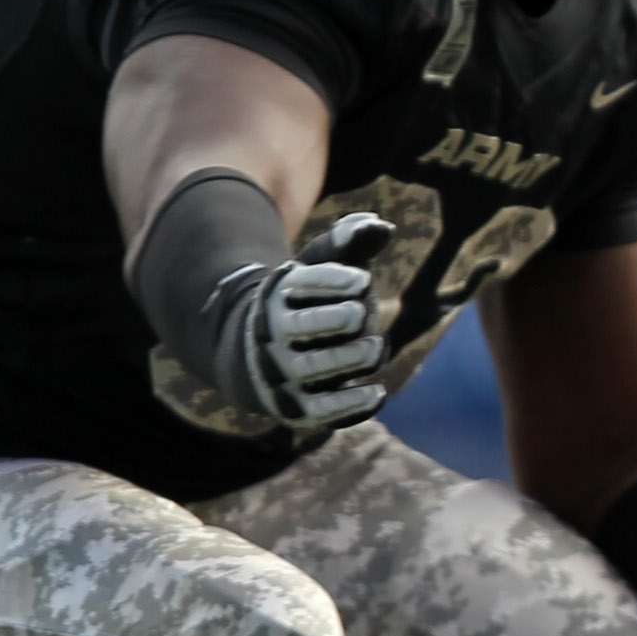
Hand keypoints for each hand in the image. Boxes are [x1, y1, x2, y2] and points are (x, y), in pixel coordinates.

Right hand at [207, 211, 392, 427]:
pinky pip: (323, 410)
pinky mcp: (297, 408)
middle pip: (304, 327)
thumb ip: (347, 243)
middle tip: (359, 315)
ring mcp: (284, 373)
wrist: (257, 356)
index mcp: (278, 296)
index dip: (333, 281)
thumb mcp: (318, 267)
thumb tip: (379, 224)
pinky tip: (378, 392)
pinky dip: (352, 404)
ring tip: (374, 348)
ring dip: (350, 358)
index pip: (304, 284)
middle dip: (338, 319)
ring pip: (316, 368)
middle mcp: (274, 335)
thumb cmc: (303, 303)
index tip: (361, 280)